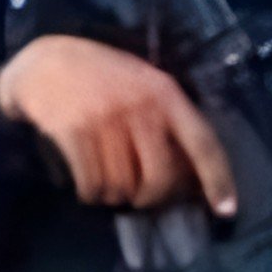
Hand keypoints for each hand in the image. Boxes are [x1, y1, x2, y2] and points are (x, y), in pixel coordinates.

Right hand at [0, 34, 238, 215]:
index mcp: (165, 93)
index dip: (218, 180)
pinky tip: (88, 185)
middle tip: (140, 196)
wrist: (45, 61)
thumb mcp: (143, 83)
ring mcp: (106, 119)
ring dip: (115, 195)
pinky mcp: (74, 132)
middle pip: (160, 177)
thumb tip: (189, 173)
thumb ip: (166, 118)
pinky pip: (92, 185)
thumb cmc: (102, 76)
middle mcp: (140, 106)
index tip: (226, 209)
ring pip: (123, 186)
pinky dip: (91, 194)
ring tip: (107, 182)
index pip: (202, 142)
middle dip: (151, 197)